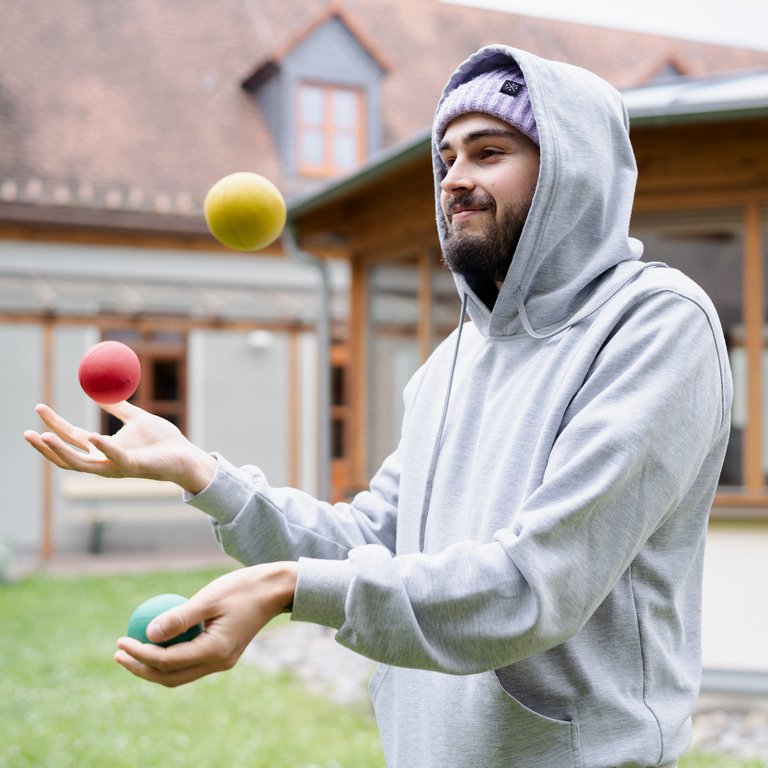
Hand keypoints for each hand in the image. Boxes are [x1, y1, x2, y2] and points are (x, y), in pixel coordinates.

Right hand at [23, 402, 216, 493]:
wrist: (186, 454)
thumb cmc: (163, 440)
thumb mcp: (135, 418)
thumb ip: (117, 407)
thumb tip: (99, 391)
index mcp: (103, 449)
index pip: (71, 437)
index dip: (54, 423)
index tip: (39, 406)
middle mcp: (105, 462)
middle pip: (67, 456)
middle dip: (45, 445)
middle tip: (27, 431)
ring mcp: (118, 466)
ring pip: (82, 464)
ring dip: (62, 451)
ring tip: (44, 436)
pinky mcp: (135, 467)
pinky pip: (116, 458)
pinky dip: (104, 447)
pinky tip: (93, 436)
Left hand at [114, 562, 297, 686]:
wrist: (277, 590)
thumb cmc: (244, 588)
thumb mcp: (209, 597)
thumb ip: (179, 617)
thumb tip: (147, 633)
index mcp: (215, 651)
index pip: (166, 661)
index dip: (139, 653)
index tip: (121, 640)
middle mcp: (218, 663)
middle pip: (170, 677)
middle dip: (140, 668)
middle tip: (118, 653)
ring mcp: (222, 661)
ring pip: (179, 674)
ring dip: (153, 666)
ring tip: (131, 651)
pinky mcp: (224, 653)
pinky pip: (190, 662)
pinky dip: (170, 657)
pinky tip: (157, 641)